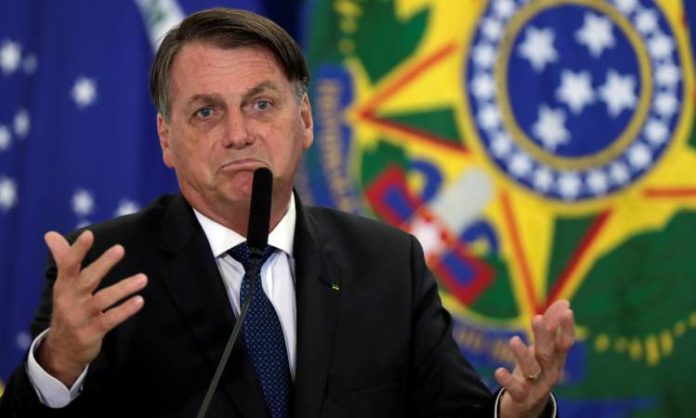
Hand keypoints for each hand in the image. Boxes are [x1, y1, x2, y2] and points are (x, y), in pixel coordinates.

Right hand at [38, 230, 146, 385]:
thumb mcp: (63, 285)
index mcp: (64, 285)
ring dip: (123, 289)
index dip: (77, 250)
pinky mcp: (92, 332)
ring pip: (102, 300)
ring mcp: (81, 317)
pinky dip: (124, 310)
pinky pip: (109, 320)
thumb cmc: (68, 308)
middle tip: (120, 248)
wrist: (62, 349)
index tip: (88, 234)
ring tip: (143, 279)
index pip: (68, 265)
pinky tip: (139, 301)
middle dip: (103, 264)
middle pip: (87, 280)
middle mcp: (71, 300)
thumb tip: (50, 234)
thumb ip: (63, 258)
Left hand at [496, 299, 574, 417]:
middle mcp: (549, 372)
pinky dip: (507, 380)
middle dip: (543, 336)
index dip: (567, 328)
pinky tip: (498, 371)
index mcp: (556, 359)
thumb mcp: (544, 349)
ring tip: (513, 340)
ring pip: (531, 370)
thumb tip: (564, 302)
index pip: (565, 343)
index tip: (568, 311)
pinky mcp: (522, 397)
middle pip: (547, 353)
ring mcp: (536, 385)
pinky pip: (515, 389)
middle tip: (536, 318)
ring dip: (523, 354)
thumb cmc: (538, 370)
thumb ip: (552, 326)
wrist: (529, 406)